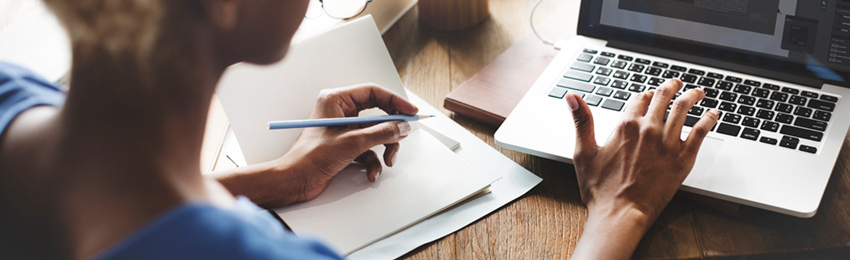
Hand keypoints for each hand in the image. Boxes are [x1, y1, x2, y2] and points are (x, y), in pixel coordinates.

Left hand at [275, 84, 417, 200]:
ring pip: (375, 133)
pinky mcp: (344, 145)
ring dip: (384, 148)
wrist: (295, 181)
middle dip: (390, 130)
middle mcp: (340, 111)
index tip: (410, 112)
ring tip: (387, 160)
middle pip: (377, 114)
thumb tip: (402, 127)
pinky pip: (367, 149)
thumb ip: (381, 133)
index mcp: (336, 100)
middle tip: (403, 136)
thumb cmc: (311, 157)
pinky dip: (372, 161)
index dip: (395, 101)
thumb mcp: (353, 142)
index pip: (373, 92)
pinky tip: (371, 173)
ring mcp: (343, 129)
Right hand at [568, 79, 718, 258]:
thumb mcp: (584, 152)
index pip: (639, 98)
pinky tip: (713, 114)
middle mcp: (648, 129)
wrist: (620, 214)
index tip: (649, 95)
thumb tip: (572, 97)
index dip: (645, 94)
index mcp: (625, 125)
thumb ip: (581, 121)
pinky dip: (709, 119)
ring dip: (692, 95)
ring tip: (697, 92)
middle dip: (671, 87)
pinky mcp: (683, 158)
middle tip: (676, 84)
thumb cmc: (600, 190)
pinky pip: (701, 132)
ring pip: (684, 108)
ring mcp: (668, 143)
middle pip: (663, 97)